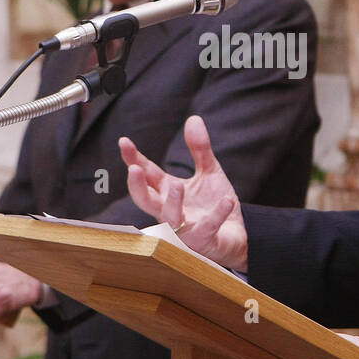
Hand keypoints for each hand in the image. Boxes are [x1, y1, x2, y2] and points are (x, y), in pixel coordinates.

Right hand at [119, 114, 248, 270]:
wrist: (234, 237)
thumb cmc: (212, 207)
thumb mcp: (209, 173)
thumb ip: (200, 149)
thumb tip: (193, 118)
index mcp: (167, 192)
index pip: (147, 175)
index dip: (134, 159)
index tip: (124, 142)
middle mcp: (170, 211)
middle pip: (146, 201)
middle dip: (138, 187)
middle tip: (134, 170)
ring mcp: (185, 229)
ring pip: (171, 218)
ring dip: (172, 202)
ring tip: (177, 185)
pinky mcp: (204, 240)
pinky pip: (208, 228)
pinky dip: (217, 215)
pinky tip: (227, 201)